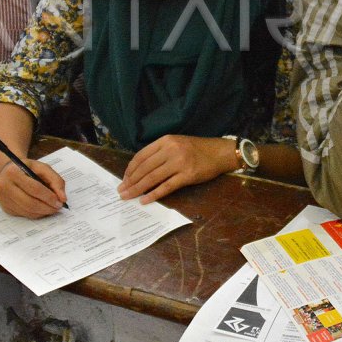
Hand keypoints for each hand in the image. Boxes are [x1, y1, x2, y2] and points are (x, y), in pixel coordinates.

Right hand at [0, 158, 67, 217]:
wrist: (9, 171)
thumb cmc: (28, 168)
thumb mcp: (42, 168)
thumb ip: (55, 180)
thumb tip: (62, 198)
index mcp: (13, 172)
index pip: (34, 188)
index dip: (49, 197)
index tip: (60, 202)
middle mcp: (4, 186)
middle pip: (30, 203)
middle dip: (47, 207)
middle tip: (58, 207)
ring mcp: (3, 199)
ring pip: (27, 211)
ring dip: (43, 212)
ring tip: (52, 208)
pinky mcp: (5, 207)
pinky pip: (24, 214)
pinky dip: (36, 214)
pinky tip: (42, 209)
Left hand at [117, 135, 235, 203]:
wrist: (220, 152)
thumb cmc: (198, 149)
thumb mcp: (177, 143)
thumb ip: (160, 153)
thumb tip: (141, 170)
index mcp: (166, 141)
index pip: (141, 156)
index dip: (130, 169)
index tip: (124, 179)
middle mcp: (171, 150)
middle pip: (144, 168)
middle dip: (130, 181)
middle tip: (121, 191)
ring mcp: (179, 162)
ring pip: (152, 178)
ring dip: (137, 189)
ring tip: (128, 197)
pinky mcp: (188, 175)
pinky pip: (166, 187)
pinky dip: (153, 194)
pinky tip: (145, 200)